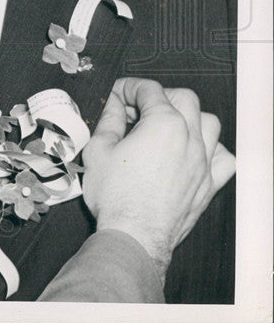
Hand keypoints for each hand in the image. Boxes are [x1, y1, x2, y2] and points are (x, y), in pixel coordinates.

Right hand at [81, 78, 234, 281]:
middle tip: (137, 108)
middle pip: (184, 98)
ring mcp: (203, 162)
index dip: (128, 87)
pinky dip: (213, 149)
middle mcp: (189, 138)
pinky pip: (224, 158)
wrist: (134, 235)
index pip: (148, 89)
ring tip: (168, 125)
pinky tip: (194, 151)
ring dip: (189, 116)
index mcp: (163, 124)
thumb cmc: (116, 197)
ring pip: (210, 122)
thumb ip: (108, 120)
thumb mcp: (98, 149)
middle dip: (159, 95)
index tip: (117, 95)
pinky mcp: (208, 184)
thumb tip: (113, 105)